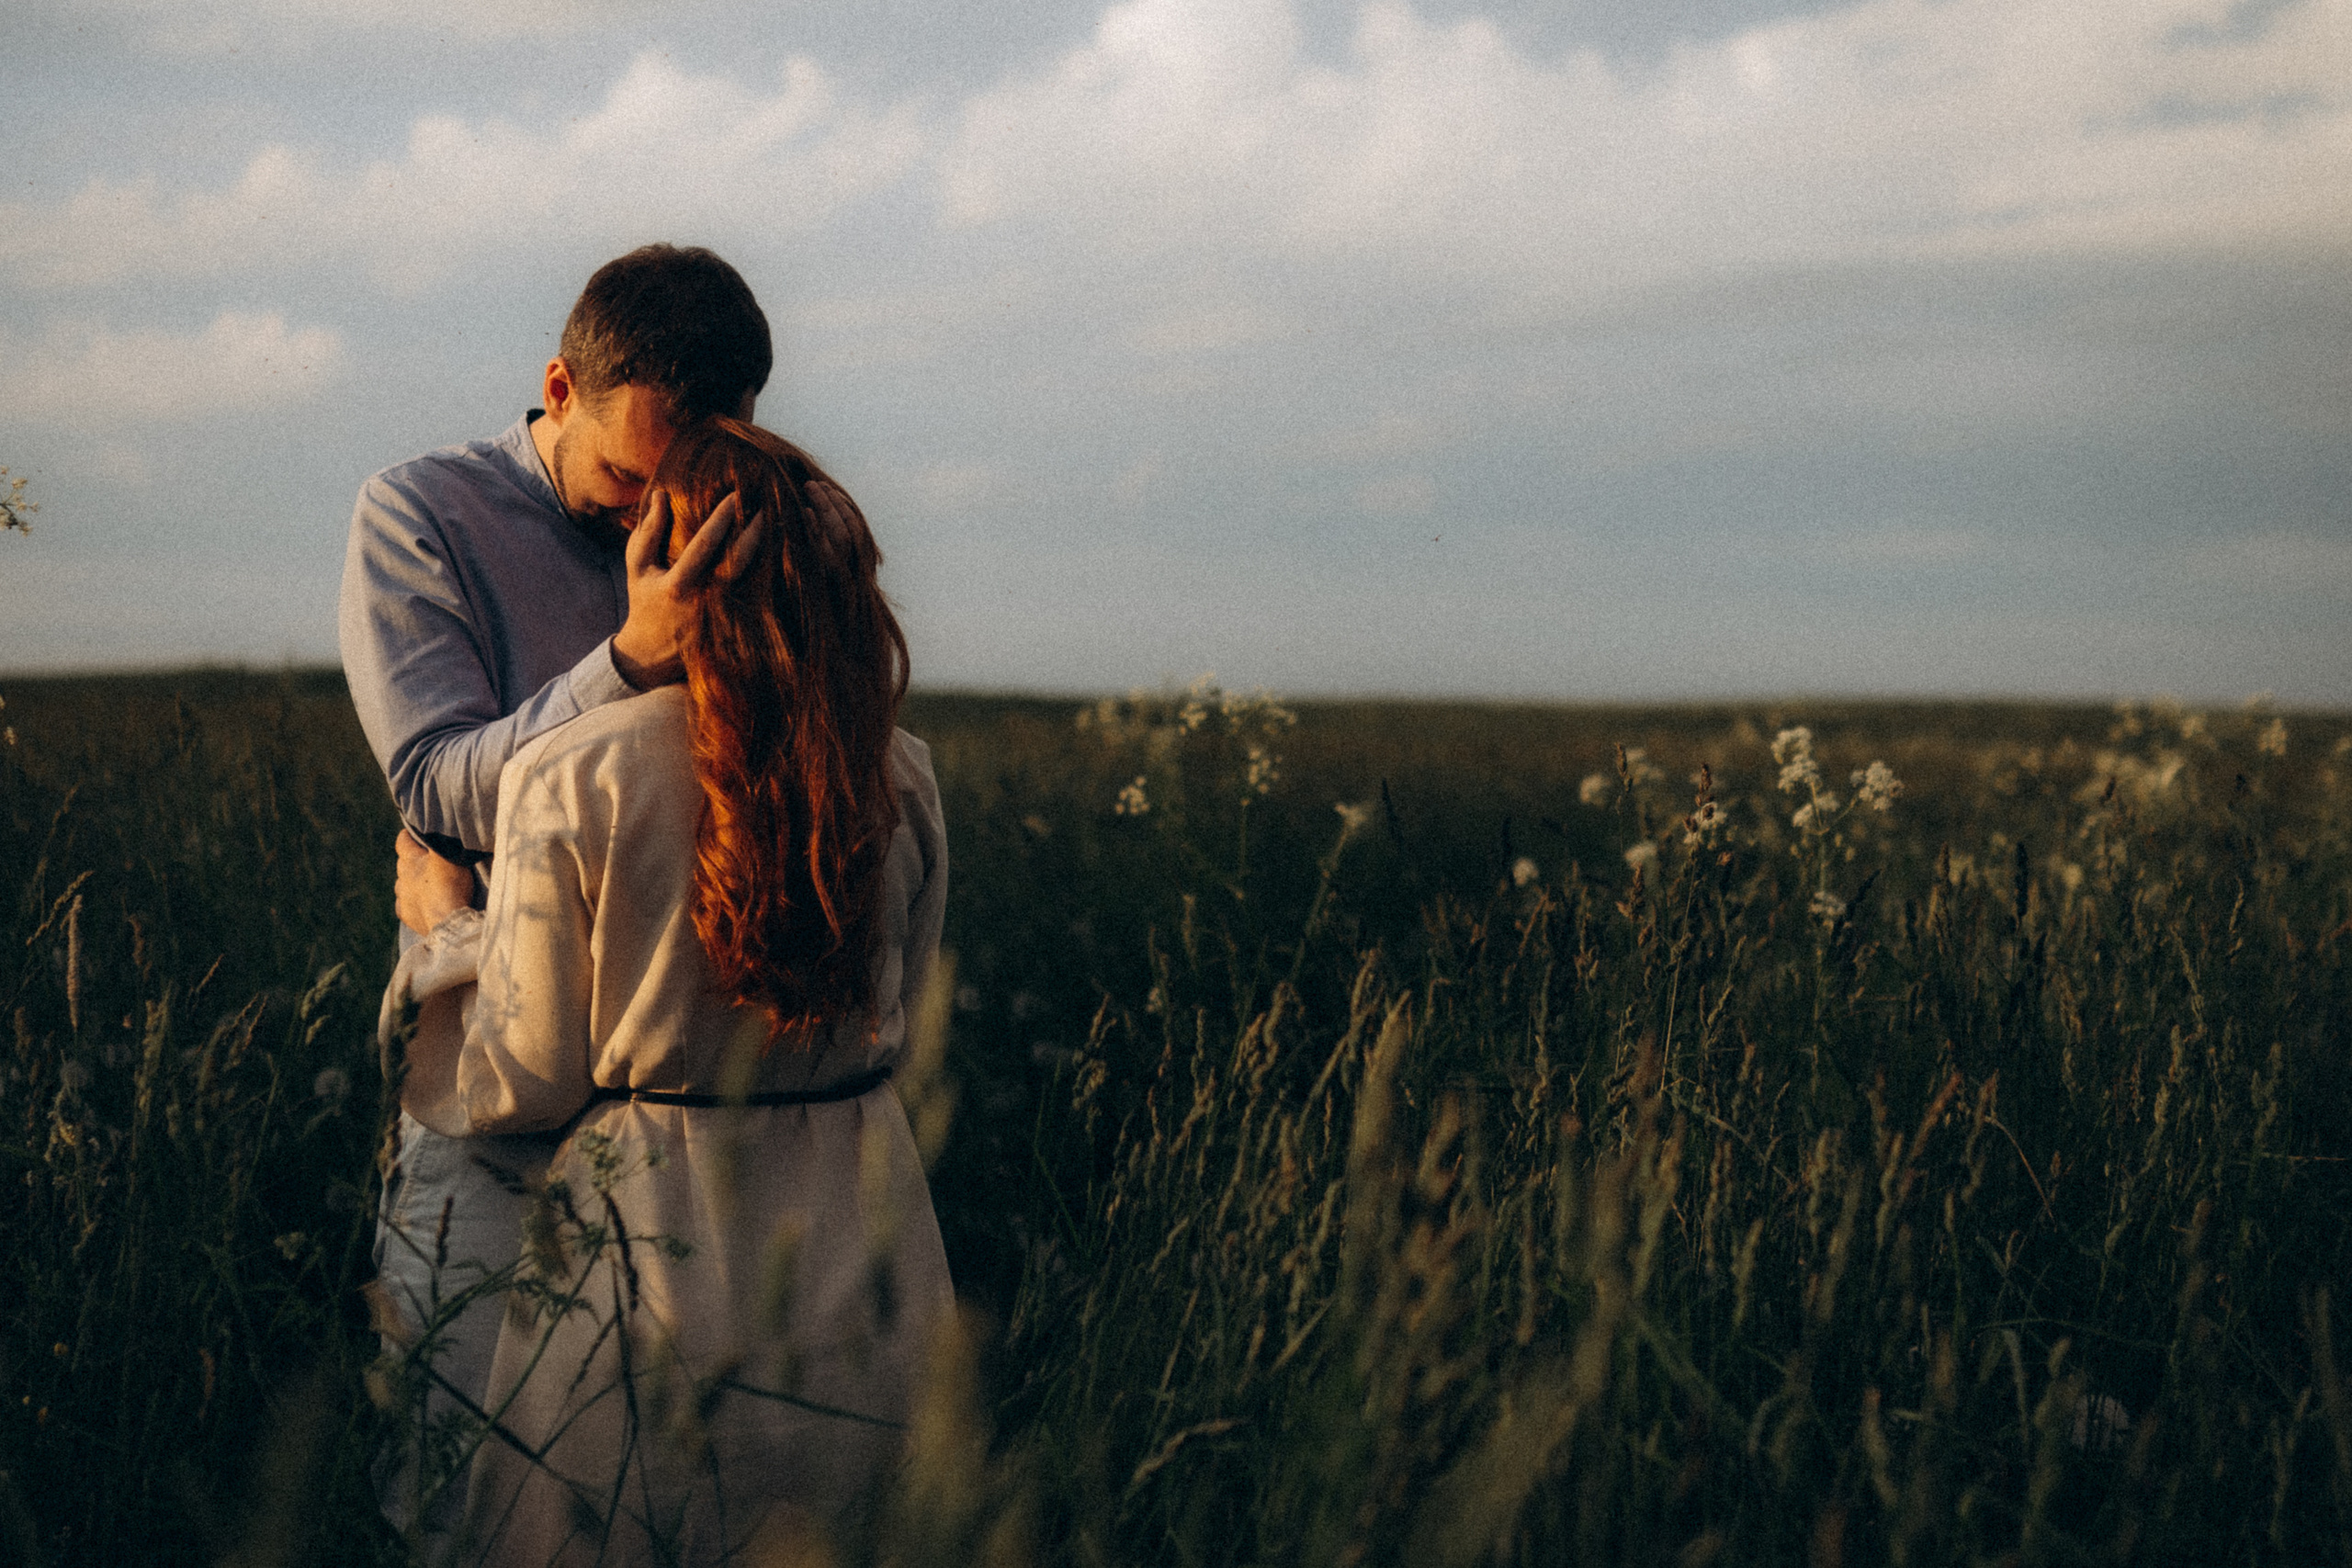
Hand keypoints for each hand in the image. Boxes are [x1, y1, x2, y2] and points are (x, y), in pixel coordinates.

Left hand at [396, 829, 476, 935]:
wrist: (448, 922)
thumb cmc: (449, 885)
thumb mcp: (449, 855)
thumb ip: (439, 840)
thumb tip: (432, 824)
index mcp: (409, 861)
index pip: (402, 842)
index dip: (409, 835)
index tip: (417, 833)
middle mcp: (401, 879)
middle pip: (404, 864)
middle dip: (414, 860)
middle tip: (431, 859)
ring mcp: (403, 899)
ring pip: (403, 885)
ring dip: (413, 882)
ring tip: (428, 883)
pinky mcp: (408, 916)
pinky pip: (406, 905)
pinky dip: (413, 902)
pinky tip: (422, 903)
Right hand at [609, 490, 765, 688]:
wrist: (652, 652)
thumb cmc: (644, 600)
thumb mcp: (637, 566)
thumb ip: (648, 531)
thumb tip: (662, 493)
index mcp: (677, 584)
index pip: (705, 544)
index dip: (721, 517)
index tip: (736, 493)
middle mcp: (704, 599)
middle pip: (739, 561)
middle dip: (756, 531)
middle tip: (770, 503)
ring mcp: (722, 613)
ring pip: (753, 577)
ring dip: (767, 549)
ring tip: (778, 521)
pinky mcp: (734, 621)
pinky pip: (756, 591)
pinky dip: (767, 569)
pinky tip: (777, 548)